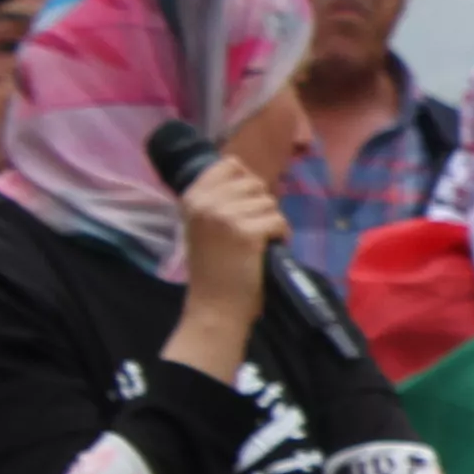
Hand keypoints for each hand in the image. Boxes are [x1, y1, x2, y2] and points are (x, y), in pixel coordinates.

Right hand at [169, 156, 286, 371]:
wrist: (214, 307)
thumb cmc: (213, 268)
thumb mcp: (202, 226)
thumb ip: (218, 199)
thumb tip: (246, 174)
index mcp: (192, 198)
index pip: (229, 165)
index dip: (245, 183)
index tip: (244, 206)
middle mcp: (206, 203)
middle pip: (254, 183)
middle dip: (260, 205)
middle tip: (252, 231)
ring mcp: (226, 216)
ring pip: (269, 202)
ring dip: (271, 221)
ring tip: (259, 243)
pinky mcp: (247, 232)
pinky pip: (278, 220)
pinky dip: (281, 234)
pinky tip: (269, 249)